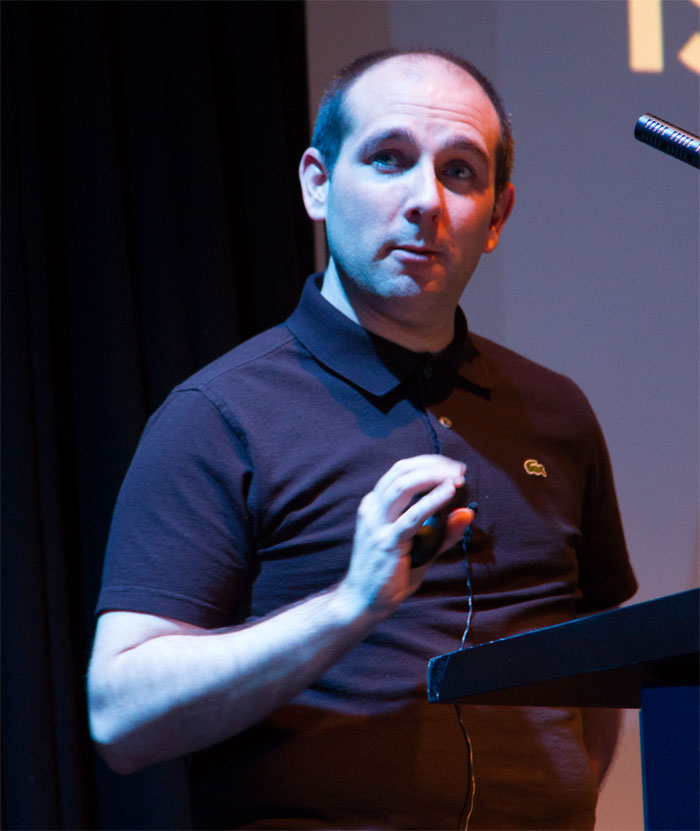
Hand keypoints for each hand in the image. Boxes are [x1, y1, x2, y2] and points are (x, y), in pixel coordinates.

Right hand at [341, 455, 473, 615]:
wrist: (362, 600)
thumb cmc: (390, 573)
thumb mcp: (421, 548)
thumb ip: (444, 532)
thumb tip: (469, 513)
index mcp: (376, 504)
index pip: (401, 471)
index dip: (429, 463)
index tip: (453, 467)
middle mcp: (373, 508)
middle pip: (402, 471)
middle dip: (434, 465)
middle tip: (459, 470)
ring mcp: (377, 524)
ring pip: (402, 485)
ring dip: (433, 476)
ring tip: (456, 478)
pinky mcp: (387, 542)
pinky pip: (411, 517)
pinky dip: (432, 501)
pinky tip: (449, 493)